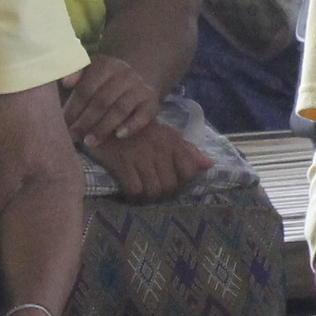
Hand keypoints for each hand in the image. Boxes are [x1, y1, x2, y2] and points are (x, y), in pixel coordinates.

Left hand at [62, 55, 163, 145]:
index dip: (73, 108)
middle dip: (85, 121)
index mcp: (105, 64)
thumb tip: (66, 82)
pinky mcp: (152, 101)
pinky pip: (142, 116)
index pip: (86, 89)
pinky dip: (131, 126)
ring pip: (119, 110)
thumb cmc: (101, 84)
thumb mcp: (87, 74)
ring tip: (89, 142)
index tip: (62, 124)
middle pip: (101, 101)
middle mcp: (125, 73)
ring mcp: (139, 87)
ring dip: (103, 128)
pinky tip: (118, 135)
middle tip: (73, 137)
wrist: (132, 83)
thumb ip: (74, 76)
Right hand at [86, 118, 213, 205]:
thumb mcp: (166, 135)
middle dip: (164, 193)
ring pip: (154, 190)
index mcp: (172, 141)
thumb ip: (188, 151)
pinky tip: (130, 192)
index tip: (174, 183)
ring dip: (149, 197)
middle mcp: (159, 149)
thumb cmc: (139, 131)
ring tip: (144, 193)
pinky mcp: (121, 163)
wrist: (105, 119)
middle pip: (171, 185)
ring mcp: (140, 156)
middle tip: (155, 190)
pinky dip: (133, 196)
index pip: (190, 171)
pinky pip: (134, 189)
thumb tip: (210, 165)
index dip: (184, 182)